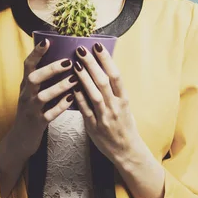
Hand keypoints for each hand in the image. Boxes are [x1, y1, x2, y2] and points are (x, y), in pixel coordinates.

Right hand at [10, 38, 77, 157]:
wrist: (21, 138)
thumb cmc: (32, 110)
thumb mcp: (32, 92)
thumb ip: (43, 78)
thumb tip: (62, 58)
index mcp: (25, 84)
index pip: (28, 64)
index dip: (36, 52)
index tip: (47, 41)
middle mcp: (26, 94)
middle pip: (33, 77)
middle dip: (50, 69)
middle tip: (68, 61)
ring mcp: (30, 109)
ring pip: (42, 96)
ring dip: (59, 87)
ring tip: (74, 80)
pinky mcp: (37, 122)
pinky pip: (49, 114)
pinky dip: (60, 106)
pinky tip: (72, 99)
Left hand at [72, 42, 143, 165]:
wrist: (126, 151)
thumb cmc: (125, 124)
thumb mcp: (124, 105)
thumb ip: (114, 90)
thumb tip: (103, 68)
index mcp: (124, 99)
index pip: (116, 75)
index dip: (107, 59)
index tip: (98, 46)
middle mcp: (116, 107)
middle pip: (103, 81)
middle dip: (92, 64)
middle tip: (81, 49)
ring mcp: (105, 117)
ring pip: (94, 94)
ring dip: (84, 78)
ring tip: (75, 64)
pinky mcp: (94, 127)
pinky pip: (85, 110)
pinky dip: (79, 97)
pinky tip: (71, 86)